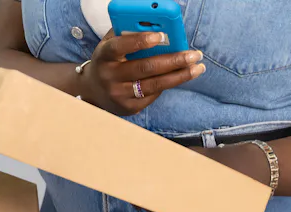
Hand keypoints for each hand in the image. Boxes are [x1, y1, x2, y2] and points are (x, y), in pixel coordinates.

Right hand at [77, 31, 206, 115]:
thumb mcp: (111, 44)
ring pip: (155, 84)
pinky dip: (168, 84)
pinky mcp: (128, 108)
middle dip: (174, 60)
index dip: (140, 41)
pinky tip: (179, 77)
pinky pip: (153, 95)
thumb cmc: (109, 61)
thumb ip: (129, 34)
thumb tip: (158, 26)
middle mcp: (109, 76)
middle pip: (145, 68)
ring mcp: (119, 94)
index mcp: (104, 55)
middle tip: (194, 55)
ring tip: (197, 68)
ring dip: (180, 76)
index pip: (120, 46)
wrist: (93, 90)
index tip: (161, 36)